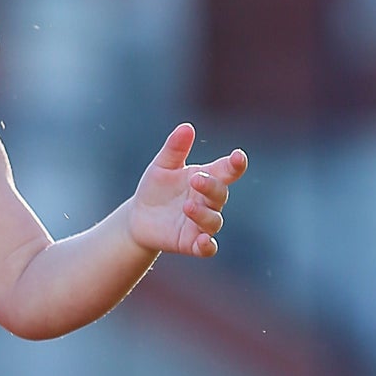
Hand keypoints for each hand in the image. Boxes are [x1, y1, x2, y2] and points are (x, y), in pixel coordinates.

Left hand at [128, 123, 246, 258]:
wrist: (138, 218)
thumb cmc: (155, 189)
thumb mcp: (161, 166)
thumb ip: (175, 149)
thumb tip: (186, 127)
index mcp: (206, 179)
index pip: (228, 170)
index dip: (236, 164)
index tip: (237, 156)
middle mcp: (208, 201)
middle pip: (220, 194)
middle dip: (210, 187)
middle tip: (195, 180)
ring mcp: (201, 224)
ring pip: (214, 220)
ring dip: (203, 214)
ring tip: (187, 206)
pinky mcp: (192, 243)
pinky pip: (207, 248)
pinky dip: (207, 246)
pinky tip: (203, 241)